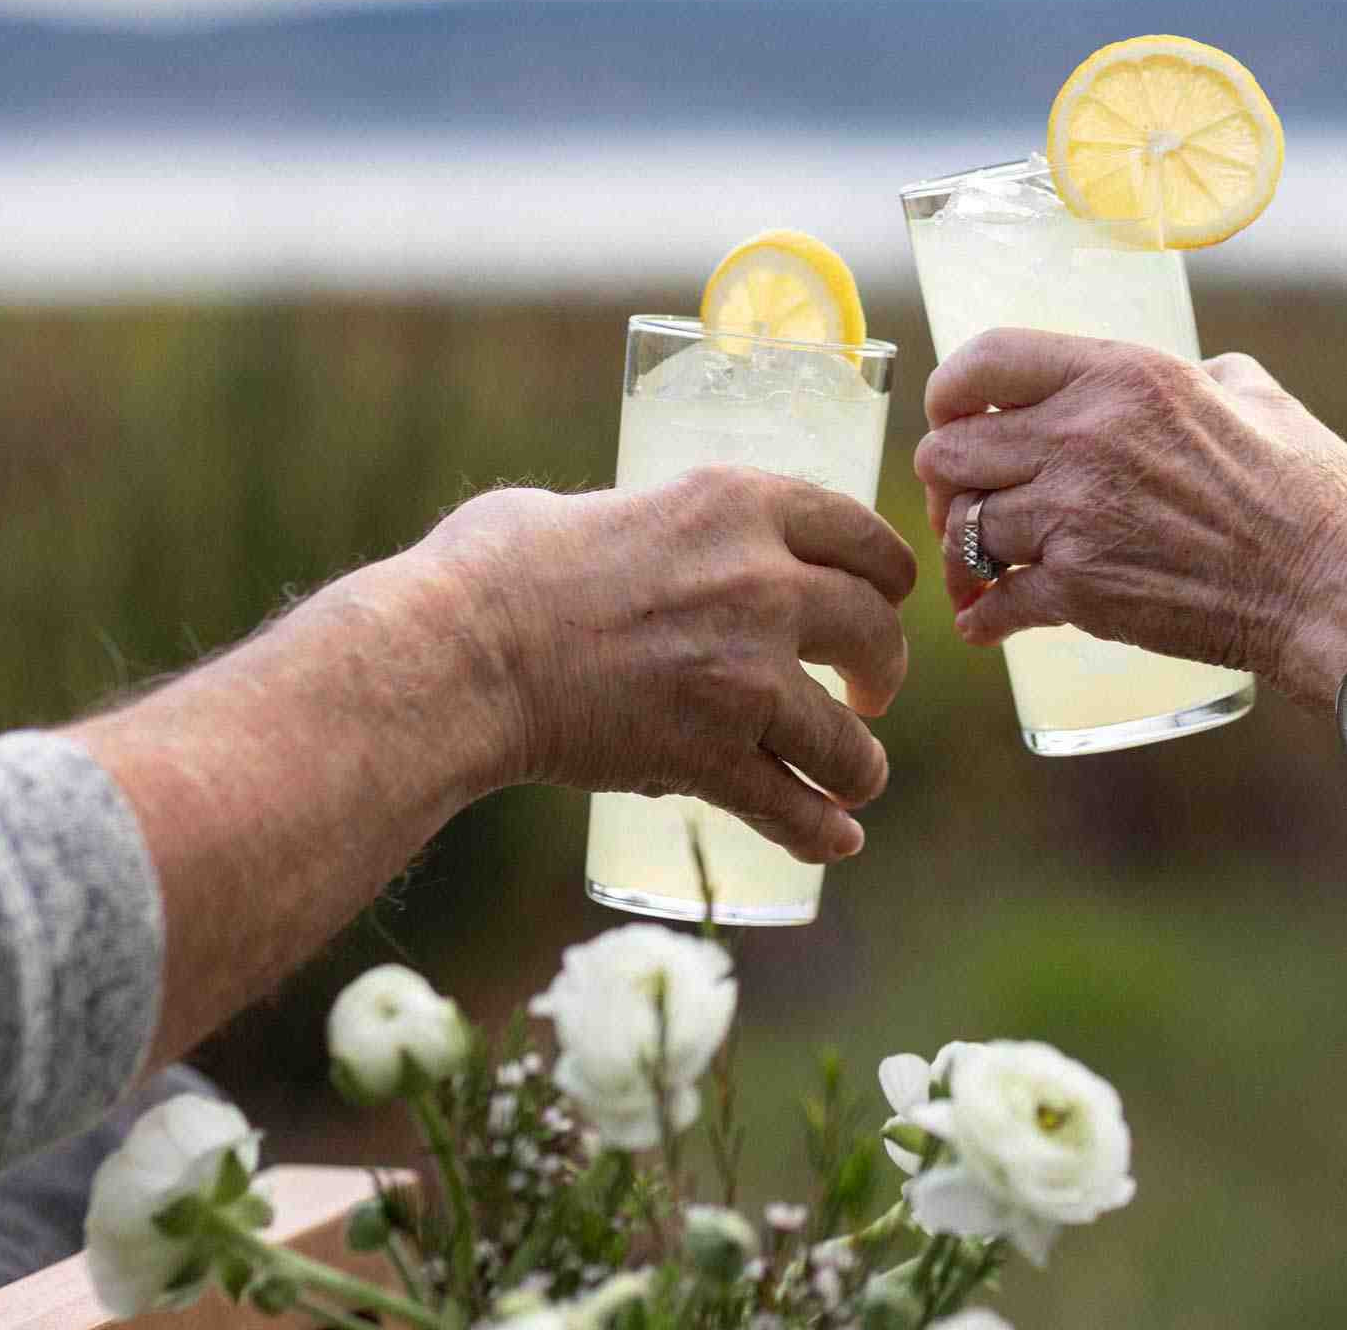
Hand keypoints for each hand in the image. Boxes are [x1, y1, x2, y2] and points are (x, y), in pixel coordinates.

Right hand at [413, 467, 917, 860]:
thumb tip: (640, 543)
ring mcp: (747, 676)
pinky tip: (835, 841)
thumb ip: (648, 525)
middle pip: (875, 631)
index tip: (890, 597)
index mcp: (738, 504)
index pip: (860, 534)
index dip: (887, 574)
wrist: (457, 654)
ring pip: (848, 739)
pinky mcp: (713, 756)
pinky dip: (821, 831)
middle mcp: (764, 584)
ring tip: (856, 778)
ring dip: (861, 766)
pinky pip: (793, 806)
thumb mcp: (593, 508)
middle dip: (883, 668)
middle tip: (869, 691)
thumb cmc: (494, 571)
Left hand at [914, 329, 1346, 709]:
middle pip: (947, 451)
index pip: (984, 361)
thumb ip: (1207, 376)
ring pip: (963, 529)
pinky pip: (993, 603)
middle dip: (949, 481)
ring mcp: (1075, 518)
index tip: (956, 419)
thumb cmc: (1312, 494)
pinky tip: (989, 619)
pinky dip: (984, 617)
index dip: (950, 393)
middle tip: (972, 503)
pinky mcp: (1079, 592)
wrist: (1332, 590)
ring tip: (984, 567)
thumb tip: (1199, 375)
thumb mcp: (1260, 399)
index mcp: (1122, 376)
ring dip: (967, 552)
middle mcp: (1083, 438)